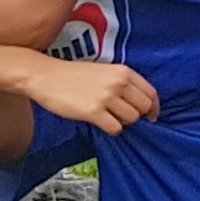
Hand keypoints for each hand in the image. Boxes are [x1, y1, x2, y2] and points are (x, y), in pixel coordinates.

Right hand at [26, 56, 163, 131]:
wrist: (46, 76)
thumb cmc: (73, 75)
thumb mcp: (104, 71)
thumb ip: (122, 83)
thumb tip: (139, 103)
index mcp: (123, 72)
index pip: (151, 93)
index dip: (153, 108)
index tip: (151, 116)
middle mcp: (118, 83)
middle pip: (144, 108)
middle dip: (138, 116)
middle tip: (125, 118)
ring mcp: (106, 97)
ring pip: (131, 119)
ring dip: (123, 123)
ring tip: (109, 118)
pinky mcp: (93, 112)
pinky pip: (115, 128)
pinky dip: (112, 130)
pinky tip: (102, 123)